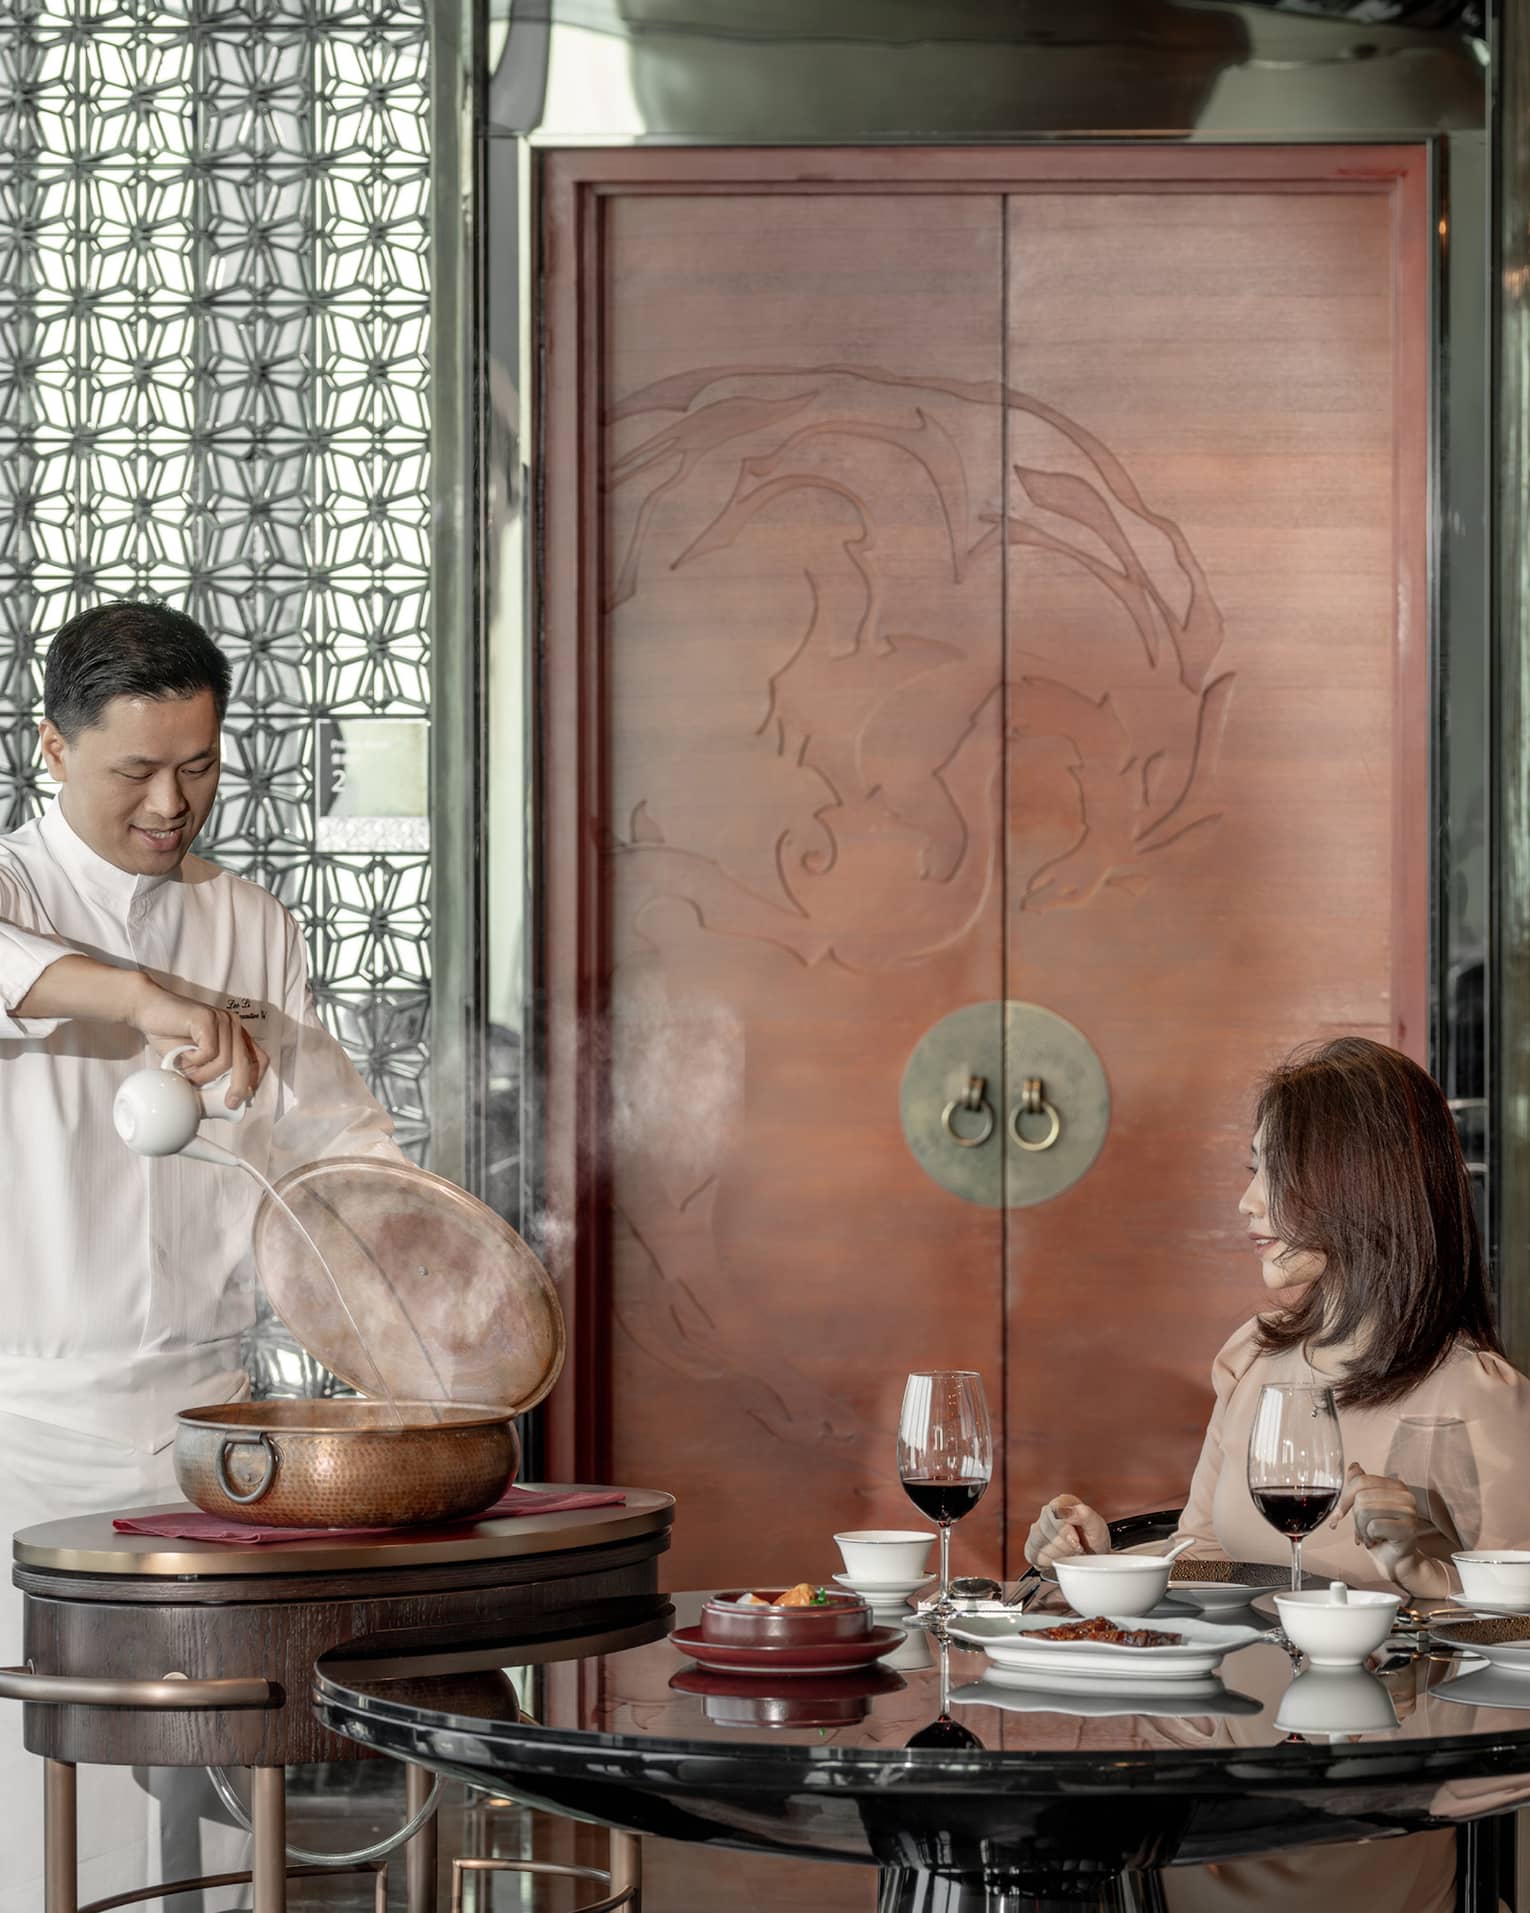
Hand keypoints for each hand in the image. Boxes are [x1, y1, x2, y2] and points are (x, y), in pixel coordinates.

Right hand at [127, 977, 267, 1108]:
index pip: (258, 1058)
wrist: (146, 1009)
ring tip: (188, 1073)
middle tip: (230, 1103)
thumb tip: (223, 1100)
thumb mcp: (194, 1062)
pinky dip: (195, 1061)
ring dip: (205, 1075)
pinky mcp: (207, 1018)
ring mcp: (222, 1020)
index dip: (255, 1079)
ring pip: (226, 1060)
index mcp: (235, 1035)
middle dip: (239, 1086)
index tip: (244, 1098)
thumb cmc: (169, 1036)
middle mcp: (233, 1025)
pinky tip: (182, 1055)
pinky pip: (209, 1052)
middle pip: (246, 1062)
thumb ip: (210, 1074)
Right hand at [1025, 1493, 1110, 1571]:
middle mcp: (1047, 1514)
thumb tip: (1067, 1511)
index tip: (1076, 1542)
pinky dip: (1049, 1562)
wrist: (1092, 1559)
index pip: (1054, 1511)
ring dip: (1057, 1554)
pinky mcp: (1031, 1547)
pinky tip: (1060, 1560)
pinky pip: (1034, 1555)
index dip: (1064, 1529)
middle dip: (1064, 1545)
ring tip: (1070, 1555)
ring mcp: (1037, 1530)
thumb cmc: (1094, 1541)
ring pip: (1038, 1542)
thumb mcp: (1097, 1527)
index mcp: (1063, 1503)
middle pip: (1045, 1528)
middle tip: (1077, 1551)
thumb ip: (1085, 1515)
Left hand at [1331, 1461, 1432, 1589]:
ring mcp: (1409, 1510)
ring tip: (1370, 1536)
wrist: (1398, 1561)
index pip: (1360, 1481)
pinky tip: (1378, 1541)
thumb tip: (1354, 1466)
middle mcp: (1405, 1494)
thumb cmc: (1381, 1534)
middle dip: (1355, 1518)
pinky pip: (1374, 1526)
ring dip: (1361, 1529)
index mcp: (1395, 1485)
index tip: (1338, 1515)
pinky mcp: (1409, 1527)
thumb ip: (1360, 1486)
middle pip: (1361, 1497)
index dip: (1344, 1498)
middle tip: (1362, 1531)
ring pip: (1365, 1510)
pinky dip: (1370, 1536)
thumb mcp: (1366, 1508)